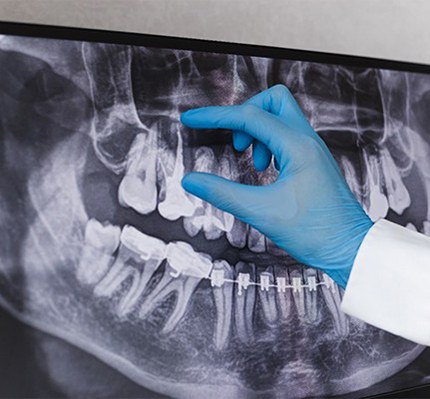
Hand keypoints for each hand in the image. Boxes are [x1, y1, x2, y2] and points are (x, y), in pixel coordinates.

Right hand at [180, 85, 372, 287]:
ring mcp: (312, 150)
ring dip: (258, 133)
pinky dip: (268, 145)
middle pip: (272, 101)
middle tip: (236, 144)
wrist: (350, 249)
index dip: (214, 116)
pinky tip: (265, 169)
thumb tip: (191, 180)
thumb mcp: (262, 213)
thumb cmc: (316, 232)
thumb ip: (222, 193)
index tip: (191, 119)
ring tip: (253, 163)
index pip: (248, 117)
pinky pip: (287, 137)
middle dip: (245, 115)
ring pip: (281, 118)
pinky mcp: (312, 162)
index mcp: (297, 147)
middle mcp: (307, 141)